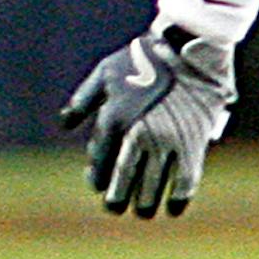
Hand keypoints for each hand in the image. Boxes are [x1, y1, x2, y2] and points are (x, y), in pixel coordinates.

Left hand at [59, 28, 235, 217]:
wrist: (189, 47)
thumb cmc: (144, 57)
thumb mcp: (105, 71)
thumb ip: (83, 99)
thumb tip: (66, 125)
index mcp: (115, 118)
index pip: (101, 161)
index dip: (97, 178)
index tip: (98, 185)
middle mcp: (139, 135)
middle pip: (124, 180)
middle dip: (117, 199)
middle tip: (115, 207)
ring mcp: (168, 142)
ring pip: (154, 186)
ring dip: (146, 203)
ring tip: (143, 210)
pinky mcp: (193, 144)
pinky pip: (185, 181)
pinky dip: (178, 199)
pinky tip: (172, 209)